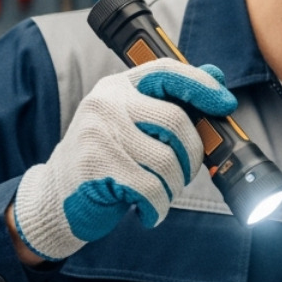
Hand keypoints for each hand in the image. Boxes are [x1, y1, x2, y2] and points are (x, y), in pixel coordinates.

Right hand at [12, 59, 236, 260]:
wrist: (55, 197)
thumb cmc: (104, 161)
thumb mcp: (132, 123)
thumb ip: (168, 101)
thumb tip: (217, 74)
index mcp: (118, 87)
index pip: (166, 71)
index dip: (201, 85)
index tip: (226, 104)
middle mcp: (106, 103)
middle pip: (175, 120)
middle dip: (192, 155)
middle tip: (185, 174)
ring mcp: (98, 133)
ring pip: (166, 160)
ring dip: (174, 187)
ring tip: (160, 194)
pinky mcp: (95, 166)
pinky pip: (149, 188)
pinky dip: (158, 207)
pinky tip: (148, 210)